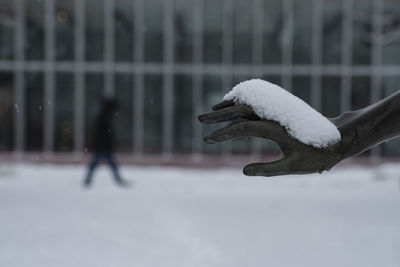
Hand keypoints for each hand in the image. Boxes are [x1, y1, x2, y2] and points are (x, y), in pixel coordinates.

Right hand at [198, 100, 343, 175]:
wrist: (336, 138)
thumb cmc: (317, 155)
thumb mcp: (293, 166)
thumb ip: (268, 169)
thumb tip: (243, 171)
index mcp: (275, 128)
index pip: (242, 128)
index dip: (223, 133)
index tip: (208, 138)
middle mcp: (273, 115)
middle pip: (241, 110)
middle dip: (219, 115)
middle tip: (200, 119)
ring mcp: (276, 110)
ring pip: (248, 104)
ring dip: (229, 106)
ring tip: (212, 111)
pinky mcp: (278, 110)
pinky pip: (255, 105)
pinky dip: (241, 105)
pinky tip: (233, 108)